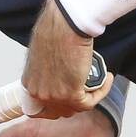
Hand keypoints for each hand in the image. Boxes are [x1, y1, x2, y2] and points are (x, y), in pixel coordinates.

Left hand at [20, 0, 113, 118]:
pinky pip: (90, 102)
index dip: (57, 105)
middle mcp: (39, 93)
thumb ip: (47, 69)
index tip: (69, 99)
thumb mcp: (42, 54)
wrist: (64, 24)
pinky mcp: (71, 95)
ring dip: (91, 96)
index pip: (40, 109)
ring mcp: (54, 96)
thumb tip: (60, 74)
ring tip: (100, 80)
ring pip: (77, 108)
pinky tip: (107, 78)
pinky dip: (101, 91)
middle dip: (75, 103)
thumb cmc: (54, 30)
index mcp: (29, 83)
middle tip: (88, 90)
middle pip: (60, 111)